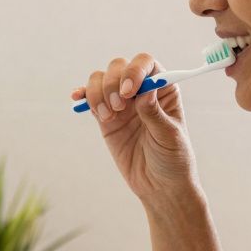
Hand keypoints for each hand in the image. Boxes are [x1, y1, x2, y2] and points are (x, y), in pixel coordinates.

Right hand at [72, 53, 198, 204]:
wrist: (159, 186)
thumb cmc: (173, 159)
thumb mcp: (169, 136)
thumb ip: (155, 113)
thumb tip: (144, 92)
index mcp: (163, 89)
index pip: (146, 64)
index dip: (134, 71)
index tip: (129, 91)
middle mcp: (141, 91)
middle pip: (119, 67)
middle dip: (113, 83)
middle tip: (118, 108)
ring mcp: (121, 104)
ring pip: (101, 80)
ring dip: (98, 93)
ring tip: (108, 117)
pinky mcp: (106, 118)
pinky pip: (91, 100)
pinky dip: (82, 95)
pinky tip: (77, 99)